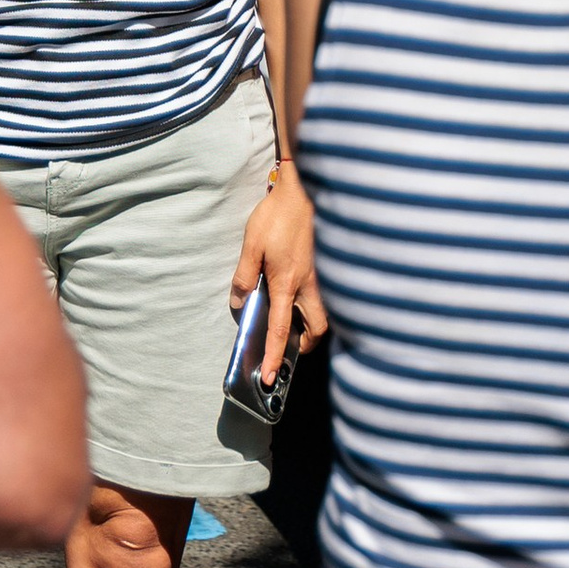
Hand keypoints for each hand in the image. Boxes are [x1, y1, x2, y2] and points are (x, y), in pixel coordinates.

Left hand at [230, 164, 324, 376]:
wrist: (304, 189)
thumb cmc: (277, 216)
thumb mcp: (251, 244)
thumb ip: (245, 276)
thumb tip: (241, 303)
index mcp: (287, 283)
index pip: (280, 330)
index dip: (275, 357)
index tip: (271, 378)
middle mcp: (309, 285)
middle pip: (315, 329)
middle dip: (305, 344)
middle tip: (290, 344)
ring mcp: (322, 275)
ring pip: (325, 313)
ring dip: (312, 325)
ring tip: (295, 321)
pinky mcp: (327, 264)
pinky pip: (327, 295)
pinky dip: (317, 304)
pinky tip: (303, 294)